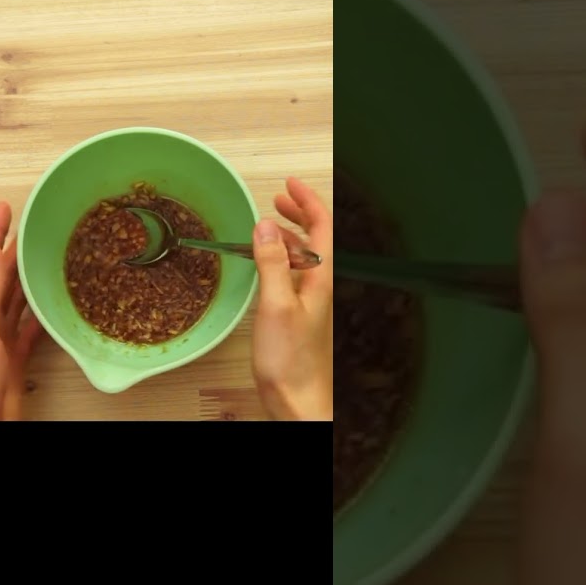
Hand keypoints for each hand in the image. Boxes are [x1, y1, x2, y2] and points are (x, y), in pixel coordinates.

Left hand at [0, 202, 42, 420]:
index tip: (5, 208)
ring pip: (15, 299)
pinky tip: (49, 307)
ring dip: (26, 277)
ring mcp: (0, 341)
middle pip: (1, 276)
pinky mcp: (14, 361)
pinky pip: (29, 330)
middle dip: (12, 248)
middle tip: (28, 225)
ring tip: (41, 256)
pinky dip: (39, 314)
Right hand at [250, 177, 333, 420]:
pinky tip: (267, 263)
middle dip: (298, 214)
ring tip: (268, 225)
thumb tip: (264, 227)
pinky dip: (281, 258)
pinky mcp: (299, 313)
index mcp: (321, 278)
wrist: (298, 400)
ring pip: (304, 256)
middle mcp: (320, 286)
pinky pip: (294, 274)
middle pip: (316, 238)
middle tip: (279, 197)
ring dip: (287, 235)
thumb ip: (271, 263)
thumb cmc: (290, 360)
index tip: (289, 184)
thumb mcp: (275, 305)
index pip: (321, 227)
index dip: (307, 201)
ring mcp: (311, 300)